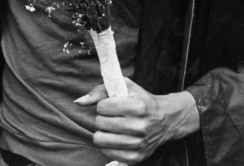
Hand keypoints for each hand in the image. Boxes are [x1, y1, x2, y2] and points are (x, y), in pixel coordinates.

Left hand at [75, 78, 199, 163]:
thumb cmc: (141, 99)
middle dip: (102, 118)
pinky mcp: (137, 157)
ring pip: (100, 140)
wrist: (165, 120)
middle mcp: (139, 126)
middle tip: (112, 117)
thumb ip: (99, 91)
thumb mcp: (125, 87)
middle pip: (100, 124)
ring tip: (112, 127)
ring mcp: (139, 144)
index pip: (102, 107)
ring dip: (103, 132)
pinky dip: (108, 145)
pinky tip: (116, 138)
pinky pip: (108, 153)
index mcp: (137, 106)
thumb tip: (78, 102)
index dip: (103, 105)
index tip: (111, 105)